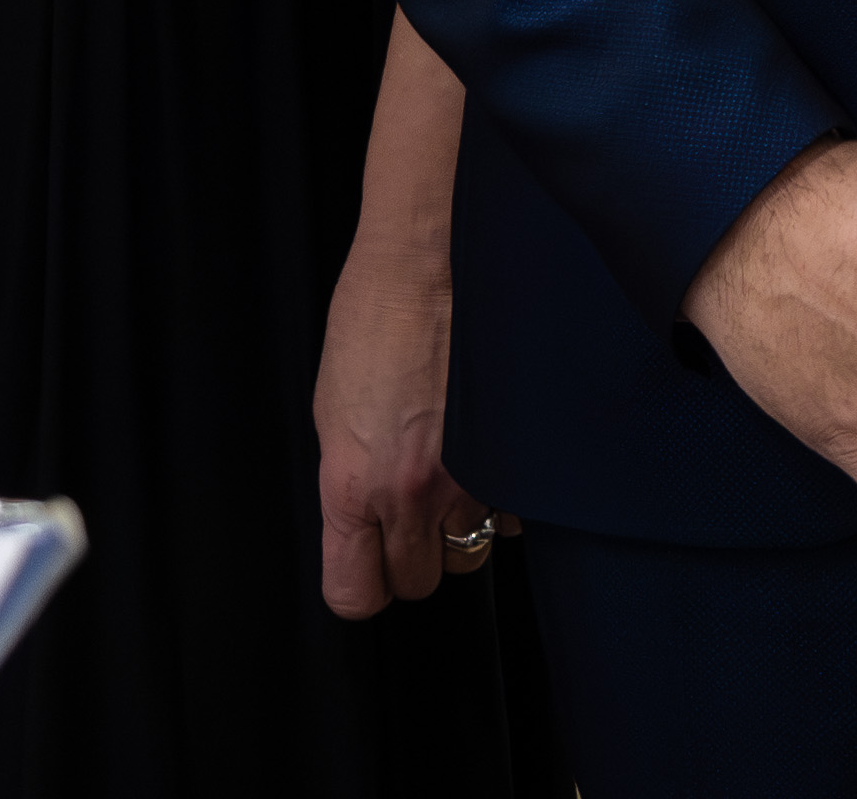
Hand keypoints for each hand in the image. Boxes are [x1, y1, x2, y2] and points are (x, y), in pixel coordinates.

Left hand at [310, 248, 492, 615]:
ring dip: (467, 527)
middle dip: (417, 556)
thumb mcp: (334, 412)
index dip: (364, 584)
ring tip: (459, 479)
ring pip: (476, 551)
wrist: (434, 260)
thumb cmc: (375, 320)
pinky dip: (510, 495)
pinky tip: (495, 456)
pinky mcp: (522, 452)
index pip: (356, 595)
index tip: (369, 564)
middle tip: (416, 512)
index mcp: (354, 485)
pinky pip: (521, 510)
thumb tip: (368, 523)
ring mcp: (475, 475)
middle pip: (419, 582)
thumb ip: (352, 482)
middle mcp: (414, 492)